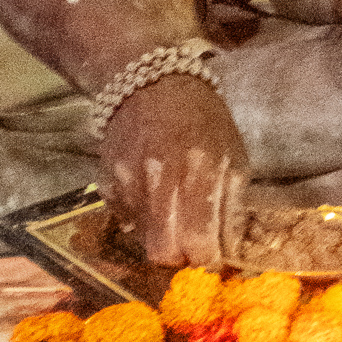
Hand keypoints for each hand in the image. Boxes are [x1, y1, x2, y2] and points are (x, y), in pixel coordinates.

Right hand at [96, 74, 249, 266]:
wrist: (151, 81)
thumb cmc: (203, 117)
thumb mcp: (233, 155)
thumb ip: (232, 206)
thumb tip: (228, 252)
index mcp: (203, 172)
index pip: (201, 244)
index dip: (208, 259)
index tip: (213, 256)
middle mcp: (162, 180)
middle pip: (164, 253)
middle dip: (180, 257)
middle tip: (191, 245)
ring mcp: (130, 181)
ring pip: (143, 241)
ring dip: (162, 237)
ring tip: (174, 215)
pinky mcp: (108, 180)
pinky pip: (124, 220)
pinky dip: (140, 218)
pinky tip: (152, 196)